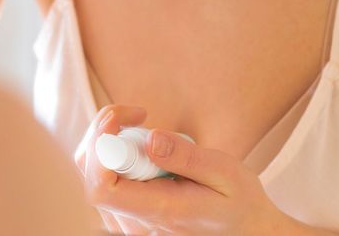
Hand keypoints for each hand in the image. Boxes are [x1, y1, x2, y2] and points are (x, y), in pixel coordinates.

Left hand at [76, 104, 287, 234]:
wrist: (246, 231)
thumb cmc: (239, 203)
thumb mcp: (224, 173)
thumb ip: (186, 158)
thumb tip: (150, 139)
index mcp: (159, 213)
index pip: (102, 188)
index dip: (99, 147)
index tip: (121, 117)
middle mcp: (137, 224)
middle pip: (91, 175)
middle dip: (103, 132)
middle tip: (138, 114)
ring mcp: (131, 223)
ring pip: (94, 175)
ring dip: (108, 140)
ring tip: (142, 127)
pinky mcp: (131, 215)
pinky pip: (106, 180)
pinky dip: (113, 152)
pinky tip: (141, 144)